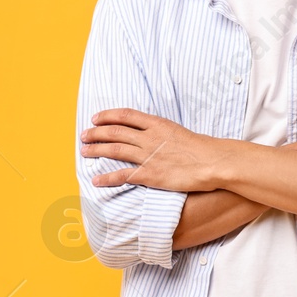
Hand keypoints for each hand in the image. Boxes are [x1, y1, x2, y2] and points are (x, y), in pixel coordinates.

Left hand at [80, 108, 225, 191]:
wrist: (213, 161)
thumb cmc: (202, 149)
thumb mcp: (179, 132)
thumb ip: (163, 133)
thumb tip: (153, 134)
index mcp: (157, 124)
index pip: (126, 115)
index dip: (108, 116)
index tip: (96, 118)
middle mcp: (149, 138)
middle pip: (115, 131)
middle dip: (96, 132)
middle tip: (84, 135)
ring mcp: (149, 156)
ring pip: (115, 149)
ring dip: (96, 150)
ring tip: (84, 151)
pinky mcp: (150, 175)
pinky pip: (123, 175)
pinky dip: (107, 178)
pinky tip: (96, 180)